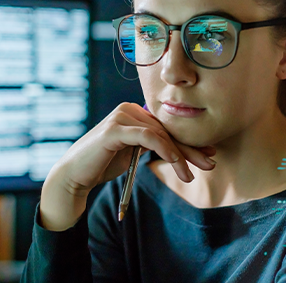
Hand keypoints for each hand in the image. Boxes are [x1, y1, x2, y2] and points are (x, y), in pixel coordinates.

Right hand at [39, 102, 215, 230]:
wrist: (75, 176)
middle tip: (211, 163)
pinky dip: (164, 150)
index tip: (209, 154)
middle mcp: (128, 109)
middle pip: (167, 130)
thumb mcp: (134, 153)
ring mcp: (120, 117)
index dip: (189, 142)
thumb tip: (181, 149)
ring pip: (160, 134)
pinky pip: (148, 137)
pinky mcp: (114, 129)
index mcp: (134, 113)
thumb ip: (152, 145)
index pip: (167, 127)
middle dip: (190, 149)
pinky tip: (175, 163)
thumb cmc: (103, 165)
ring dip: (179, 156)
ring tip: (190, 176)